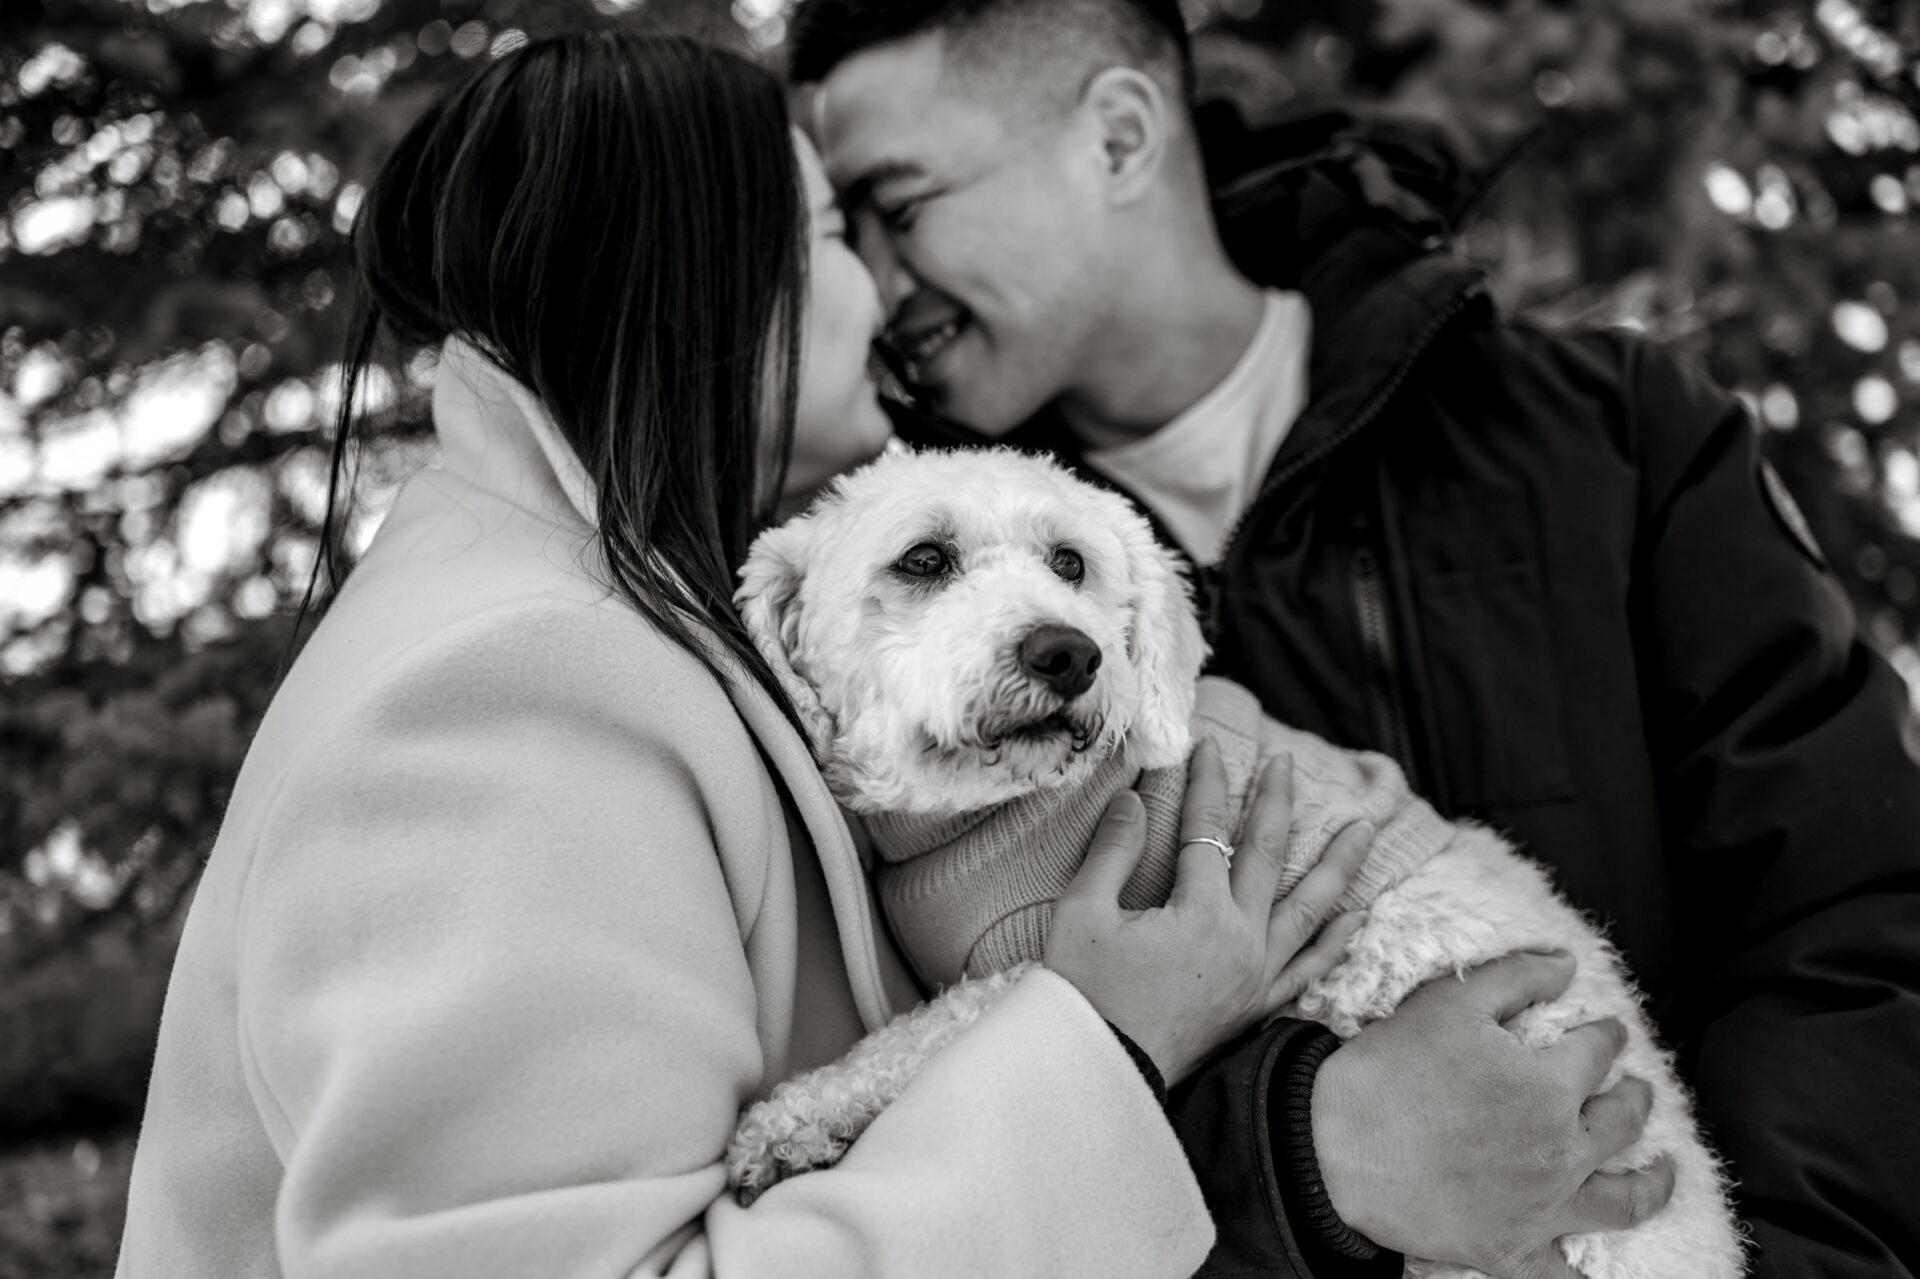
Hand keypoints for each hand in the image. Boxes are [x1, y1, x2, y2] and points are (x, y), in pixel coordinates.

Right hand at [1046, 739, 1371, 1084]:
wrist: (1096, 1073)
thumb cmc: (1082, 996)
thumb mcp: (1082, 914)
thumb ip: (1113, 851)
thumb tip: (1133, 799)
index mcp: (1200, 914)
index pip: (1208, 831)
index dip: (1207, 784)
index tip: (1206, 746)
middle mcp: (1242, 941)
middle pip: (1269, 857)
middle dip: (1277, 803)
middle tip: (1288, 763)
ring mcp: (1257, 976)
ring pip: (1309, 909)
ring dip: (1337, 865)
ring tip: (1363, 829)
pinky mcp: (1256, 1007)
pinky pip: (1309, 968)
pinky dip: (1336, 940)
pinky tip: (1355, 916)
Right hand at [1311, 951, 1676, 1278]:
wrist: (1334, 1149)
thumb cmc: (1388, 1072)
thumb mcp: (1448, 1002)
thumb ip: (1516, 977)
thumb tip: (1566, 964)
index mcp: (1548, 1086)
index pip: (1598, 1052)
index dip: (1606, 1036)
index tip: (1608, 1031)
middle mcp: (1560, 1150)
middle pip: (1621, 1122)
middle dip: (1634, 1099)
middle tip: (1636, 1089)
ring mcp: (1542, 1208)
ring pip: (1622, 1202)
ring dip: (1653, 1183)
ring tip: (1664, 1172)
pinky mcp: (1512, 1252)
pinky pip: (1566, 1277)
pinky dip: (1588, 1275)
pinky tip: (1597, 1268)